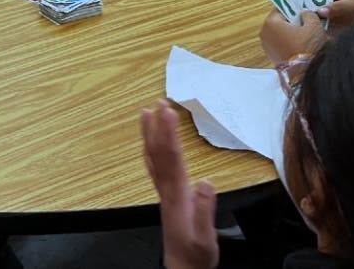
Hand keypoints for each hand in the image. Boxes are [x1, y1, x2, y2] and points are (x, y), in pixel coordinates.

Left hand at [141, 99, 219, 268]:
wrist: (182, 268)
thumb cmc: (195, 255)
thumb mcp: (205, 237)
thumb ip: (204, 211)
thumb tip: (206, 183)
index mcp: (177, 194)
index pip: (172, 156)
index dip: (169, 132)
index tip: (168, 111)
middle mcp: (167, 189)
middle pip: (161, 152)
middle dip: (159, 126)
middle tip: (159, 101)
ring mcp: (164, 192)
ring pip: (154, 157)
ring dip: (151, 134)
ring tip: (147, 112)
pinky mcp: (166, 197)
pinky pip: (154, 167)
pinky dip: (151, 151)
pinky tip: (149, 144)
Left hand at [259, 9, 325, 66]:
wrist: (304, 74)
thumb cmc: (307, 47)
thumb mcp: (313, 25)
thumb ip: (308, 14)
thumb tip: (305, 13)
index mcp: (270, 22)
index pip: (282, 9)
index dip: (294, 8)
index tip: (305, 9)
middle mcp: (264, 33)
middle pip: (281, 21)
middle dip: (294, 21)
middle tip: (308, 21)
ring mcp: (267, 46)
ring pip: (282, 33)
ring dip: (293, 32)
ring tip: (308, 34)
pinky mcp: (272, 57)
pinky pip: (282, 44)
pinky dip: (291, 42)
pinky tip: (303, 45)